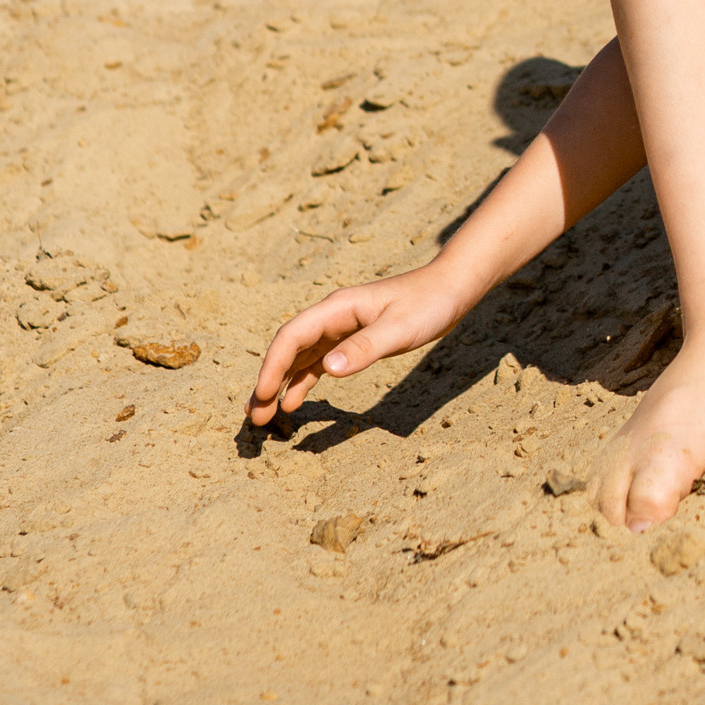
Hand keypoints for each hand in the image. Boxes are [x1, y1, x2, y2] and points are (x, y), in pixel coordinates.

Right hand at [244, 267, 450, 426]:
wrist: (451, 288)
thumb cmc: (428, 304)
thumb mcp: (399, 328)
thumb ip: (365, 348)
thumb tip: (327, 369)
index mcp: (337, 308)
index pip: (291, 337)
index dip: (272, 367)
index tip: (261, 397)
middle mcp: (332, 316)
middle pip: (288, 348)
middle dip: (268, 380)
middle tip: (253, 416)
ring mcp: (341, 328)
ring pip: (300, 357)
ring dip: (280, 383)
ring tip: (263, 415)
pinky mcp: (353, 340)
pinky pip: (318, 362)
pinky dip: (303, 381)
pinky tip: (294, 402)